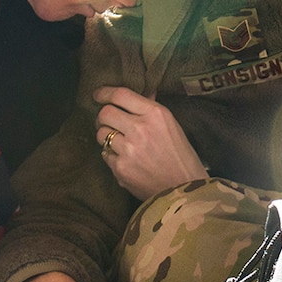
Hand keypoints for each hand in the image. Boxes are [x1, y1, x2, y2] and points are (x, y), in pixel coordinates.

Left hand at [94, 86, 207, 200]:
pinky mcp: (120, 169)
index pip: (121, 95)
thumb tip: (144, 92)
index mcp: (155, 114)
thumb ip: (152, 108)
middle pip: (105, 113)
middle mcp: (140, 129)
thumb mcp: (172, 125)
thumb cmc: (181, 156)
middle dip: (103, 116)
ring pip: (101, 134)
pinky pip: (105, 154)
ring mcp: (128, 150)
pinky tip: (125, 159)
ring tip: (118, 141)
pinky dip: (112, 155)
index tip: (98, 94)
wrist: (183, 189)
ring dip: (106, 135)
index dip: (105, 92)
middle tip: (107, 120)